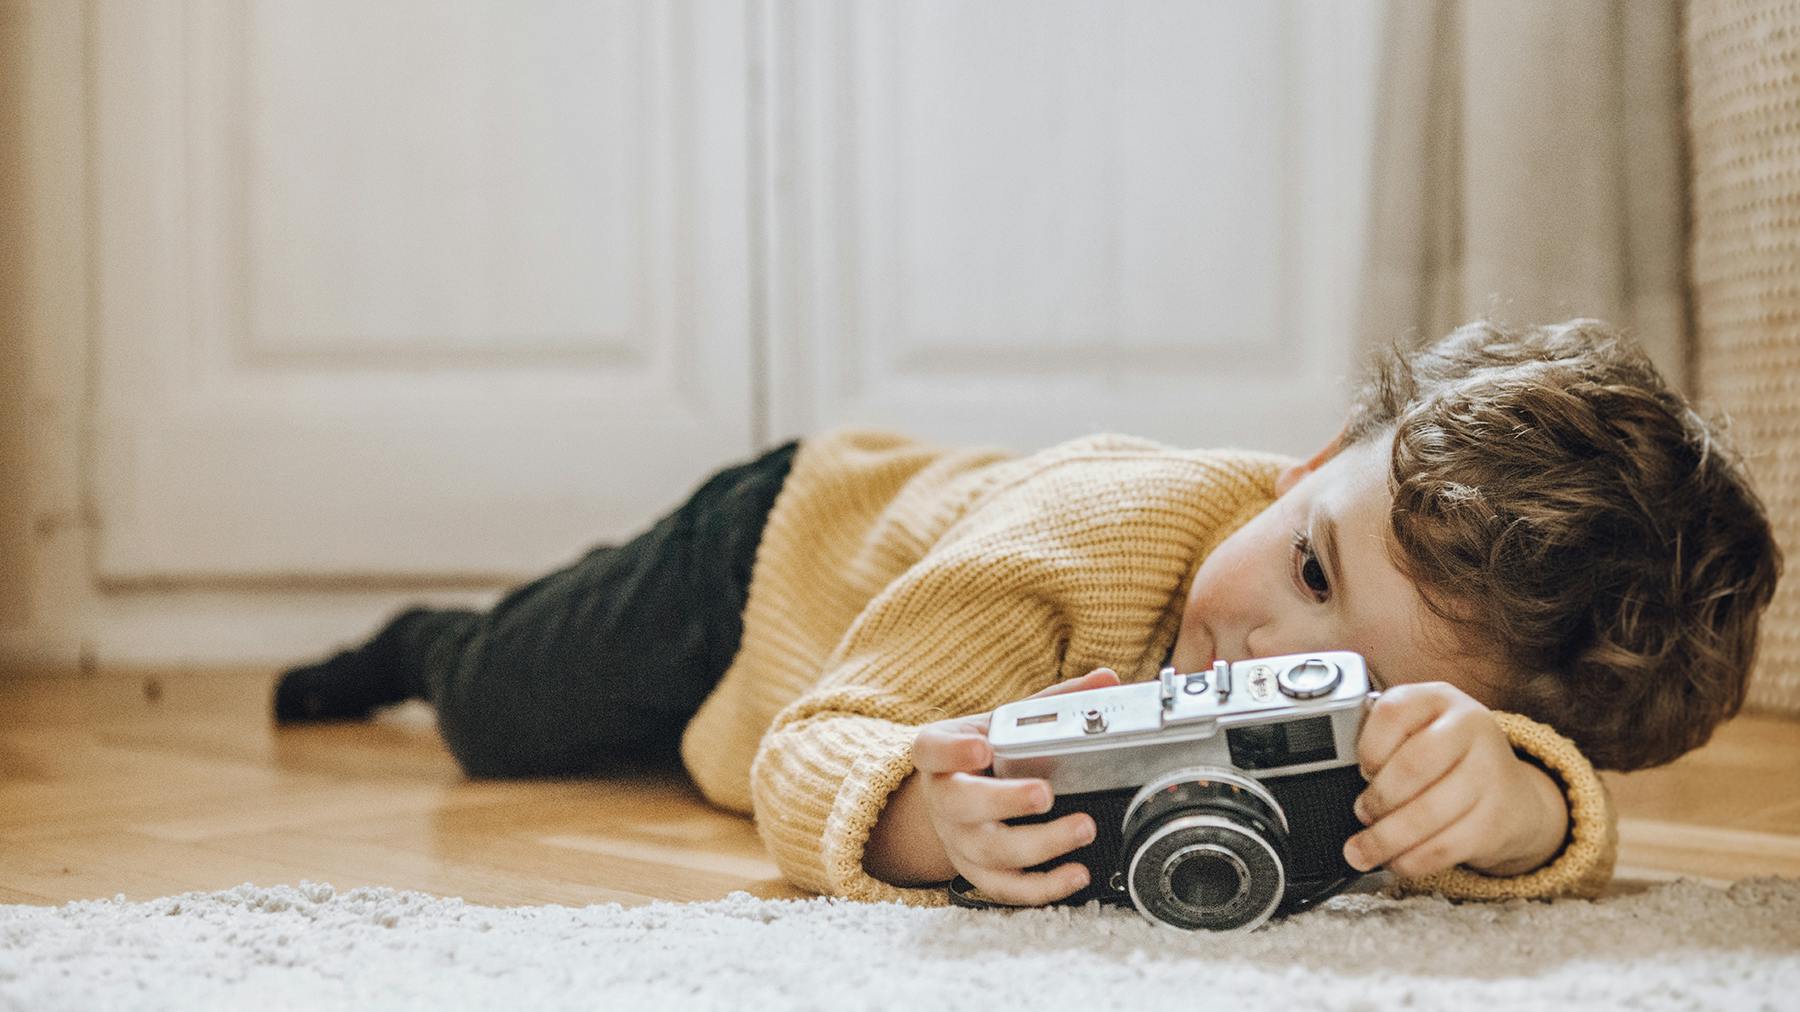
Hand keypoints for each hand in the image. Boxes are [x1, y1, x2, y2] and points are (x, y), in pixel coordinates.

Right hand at [909, 667, 1122, 904]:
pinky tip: (1077, 874)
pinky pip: (1006, 888)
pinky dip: (1043, 887)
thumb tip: (1106, 680)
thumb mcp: (1002, 722)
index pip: (932, 749)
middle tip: (1045, 793)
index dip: (953, 751)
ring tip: (1082, 828)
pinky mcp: (979, 872)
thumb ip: (1051, 703)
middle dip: (1005, 801)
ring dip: (1039, 844)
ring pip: (989, 850)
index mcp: (941, 754)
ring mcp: (959, 839)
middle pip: (961, 805)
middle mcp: (944, 799)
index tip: (983, 746)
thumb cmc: (981, 755)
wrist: (953, 798)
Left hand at [1345, 682, 1568, 877]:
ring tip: (1364, 849)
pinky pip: (1445, 846)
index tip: (1361, 770)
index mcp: (1438, 698)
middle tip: (1362, 813)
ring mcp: (1490, 772)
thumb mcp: (1418, 731)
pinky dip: (1412, 860)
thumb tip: (1334, 771)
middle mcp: (1470, 727)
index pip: (1393, 713)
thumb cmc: (1447, 760)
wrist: (1513, 795)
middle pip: (1412, 766)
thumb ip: (1383, 741)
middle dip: (1377, 798)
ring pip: (1427, 813)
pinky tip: (1396, 861)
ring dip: (1385, 839)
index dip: (1368, 747)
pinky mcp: (1497, 818)